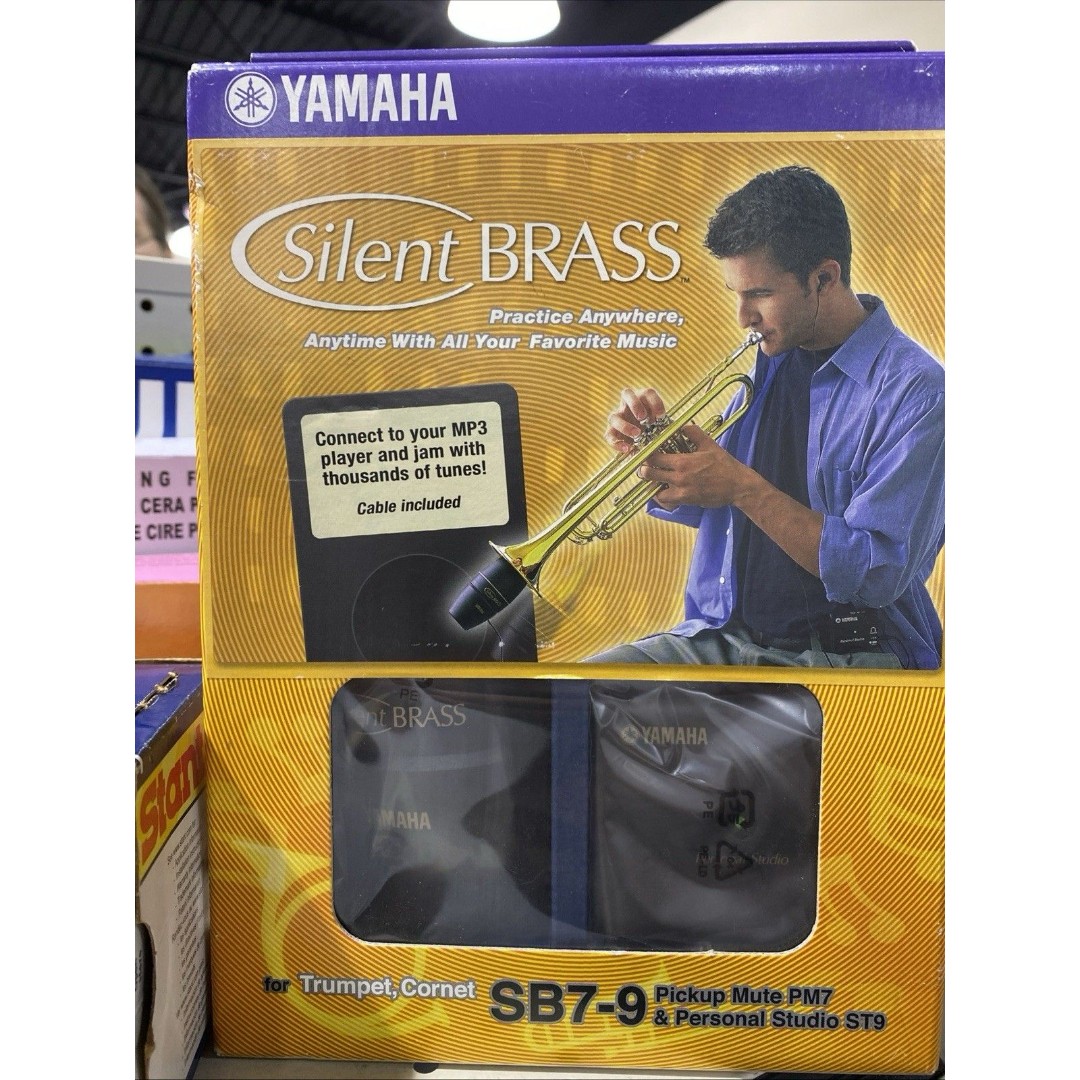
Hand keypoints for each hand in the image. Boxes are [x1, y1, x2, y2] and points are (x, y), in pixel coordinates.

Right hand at [604, 387, 667, 452]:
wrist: (644, 438)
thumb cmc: (655, 427)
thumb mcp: (662, 423)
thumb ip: (664, 424)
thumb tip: (672, 432)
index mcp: (642, 398)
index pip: (648, 393)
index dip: (655, 402)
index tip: (661, 416)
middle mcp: (627, 404)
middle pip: (626, 394)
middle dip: (635, 405)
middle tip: (643, 418)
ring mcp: (618, 417)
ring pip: (613, 416)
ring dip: (624, 425)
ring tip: (637, 434)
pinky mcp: (612, 432)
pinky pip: (609, 436)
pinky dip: (617, 443)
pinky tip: (628, 449)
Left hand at [635, 423, 753, 509]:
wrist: (737, 486)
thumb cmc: (724, 465)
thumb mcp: (710, 444)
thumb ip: (694, 433)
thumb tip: (682, 426)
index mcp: (683, 462)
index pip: (654, 458)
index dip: (647, 455)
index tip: (646, 453)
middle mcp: (679, 478)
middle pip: (650, 474)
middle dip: (645, 470)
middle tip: (646, 467)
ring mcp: (682, 492)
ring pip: (656, 491)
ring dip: (653, 486)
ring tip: (655, 481)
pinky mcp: (687, 501)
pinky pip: (667, 501)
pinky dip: (663, 497)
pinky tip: (665, 491)